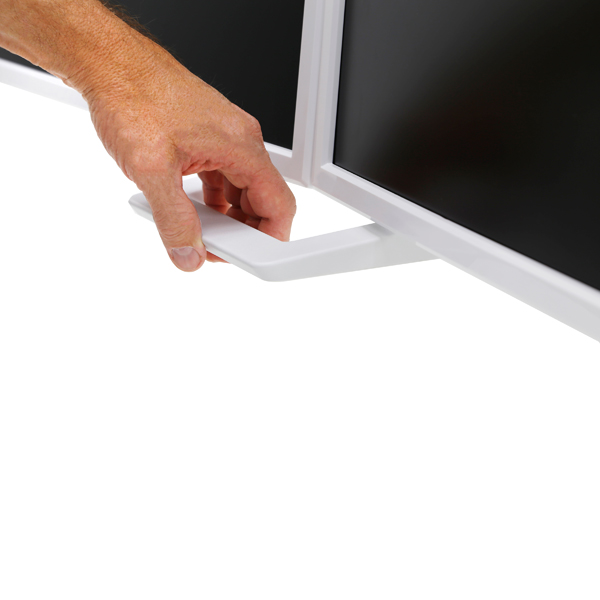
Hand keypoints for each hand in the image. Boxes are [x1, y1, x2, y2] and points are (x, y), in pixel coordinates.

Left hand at [82, 33, 296, 270]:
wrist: (109, 63)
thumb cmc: (132, 97)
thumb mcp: (152, 169)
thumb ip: (174, 219)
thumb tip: (188, 254)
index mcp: (241, 146)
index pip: (279, 204)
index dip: (270, 238)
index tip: (253, 256)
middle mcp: (240, 141)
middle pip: (262, 200)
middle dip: (244, 231)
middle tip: (219, 249)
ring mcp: (225, 138)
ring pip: (241, 190)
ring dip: (226, 216)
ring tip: (199, 230)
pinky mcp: (207, 138)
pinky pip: (222, 177)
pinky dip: (211, 200)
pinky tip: (188, 208)